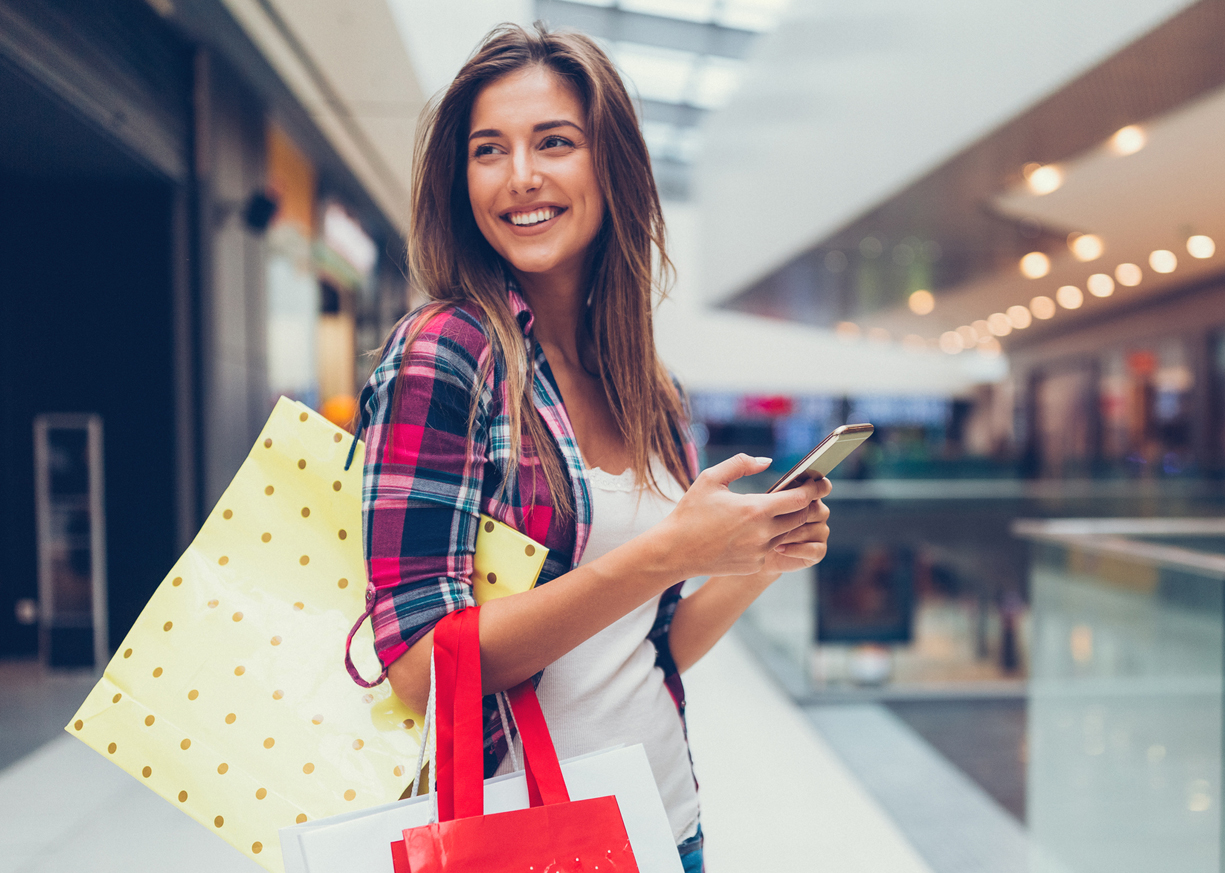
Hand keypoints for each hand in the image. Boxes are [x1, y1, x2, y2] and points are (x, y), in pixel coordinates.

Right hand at [651, 454, 824, 579]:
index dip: (814, 488)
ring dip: (788, 522)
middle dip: (805, 505)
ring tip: (781, 510)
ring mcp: (760, 552)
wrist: (675, 552)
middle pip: (801, 517)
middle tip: (804, 495)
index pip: (800, 498)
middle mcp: (763, 533)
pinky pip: (773, 549)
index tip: (820, 481)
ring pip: (789, 534)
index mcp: (755, 509)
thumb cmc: (691, 512)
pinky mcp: (755, 565)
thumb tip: (767, 461)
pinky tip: (758, 530)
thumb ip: (741, 464)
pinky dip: (772, 539)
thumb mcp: (710, 479)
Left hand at [766, 476, 831, 570]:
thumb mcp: (762, 504)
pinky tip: (779, 548)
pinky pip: (814, 550)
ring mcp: (820, 532)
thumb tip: (768, 468)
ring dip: (790, 534)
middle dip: (794, 517)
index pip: (822, 486)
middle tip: (773, 522)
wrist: (756, 551)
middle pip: (817, 510)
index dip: (818, 487)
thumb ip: (773, 492)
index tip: (805, 489)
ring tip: (771, 538)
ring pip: (812, 530)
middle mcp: (818, 512)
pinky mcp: (818, 551)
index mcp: (808, 496)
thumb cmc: (758, 525)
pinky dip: (796, 549)